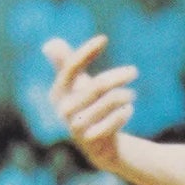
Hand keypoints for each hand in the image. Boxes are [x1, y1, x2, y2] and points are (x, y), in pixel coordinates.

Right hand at [43, 36, 138, 170]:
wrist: (98, 146)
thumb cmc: (86, 109)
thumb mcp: (76, 86)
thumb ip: (65, 64)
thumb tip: (51, 44)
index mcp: (58, 93)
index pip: (71, 68)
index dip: (86, 53)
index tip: (103, 38)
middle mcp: (64, 109)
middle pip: (98, 85)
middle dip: (119, 76)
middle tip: (134, 71)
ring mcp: (77, 126)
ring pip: (110, 101)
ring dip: (125, 95)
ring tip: (131, 95)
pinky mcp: (92, 141)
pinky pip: (114, 120)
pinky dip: (124, 112)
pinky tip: (128, 110)